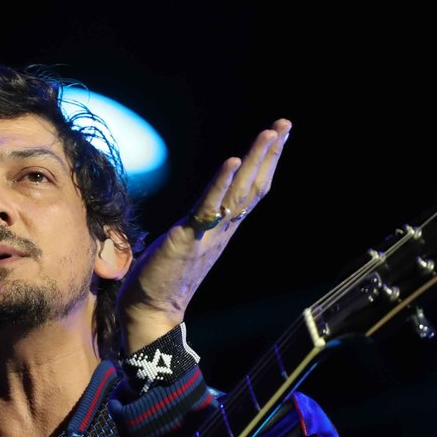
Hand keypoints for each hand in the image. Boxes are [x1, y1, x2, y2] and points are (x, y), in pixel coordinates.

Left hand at [117, 118, 291, 354]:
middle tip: (285, 124)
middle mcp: (223, 229)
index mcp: (224, 229)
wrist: (150, 312)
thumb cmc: (163, 278)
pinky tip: (232, 162)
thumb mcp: (188, 241)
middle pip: (254, 186)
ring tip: (269, 133)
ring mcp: (209, 232)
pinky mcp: (189, 237)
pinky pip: (209, 207)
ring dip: (255, 160)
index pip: (252, 190)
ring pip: (240, 192)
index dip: (266, 162)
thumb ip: (199, 224)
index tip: (278, 135)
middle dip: (270, 153)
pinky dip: (222, 184)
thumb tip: (202, 209)